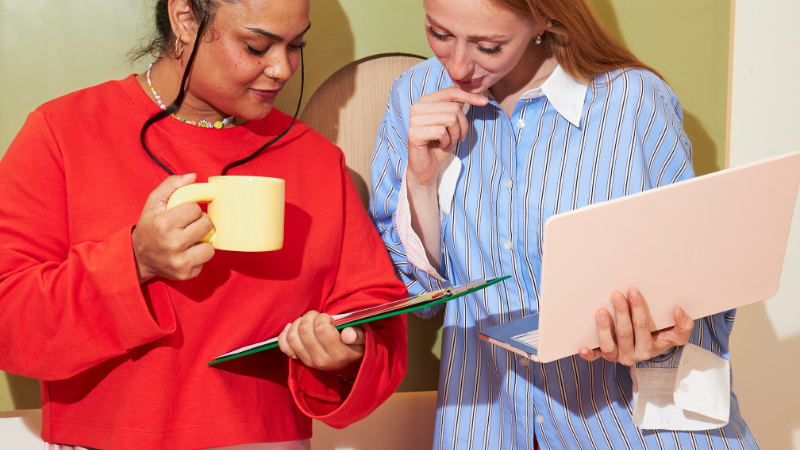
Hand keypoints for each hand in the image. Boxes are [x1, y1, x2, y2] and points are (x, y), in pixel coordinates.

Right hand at [131, 174, 214, 282]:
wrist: (139, 257)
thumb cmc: (149, 226)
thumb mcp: (153, 203)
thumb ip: (171, 185)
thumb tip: (193, 176)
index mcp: (164, 224)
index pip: (195, 209)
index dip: (191, 209)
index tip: (183, 214)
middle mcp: (173, 244)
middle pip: (207, 225)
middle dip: (200, 222)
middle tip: (188, 225)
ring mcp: (180, 262)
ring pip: (211, 246)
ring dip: (203, 241)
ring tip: (190, 239)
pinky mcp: (187, 274)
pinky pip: (206, 260)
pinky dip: (199, 255)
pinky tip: (187, 252)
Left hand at [277, 311, 365, 376]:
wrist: (349, 365)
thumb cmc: (356, 347)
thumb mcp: (363, 340)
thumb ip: (357, 335)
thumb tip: (347, 334)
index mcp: (338, 354)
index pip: (321, 329)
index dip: (323, 318)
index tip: (331, 320)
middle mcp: (320, 360)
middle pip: (304, 330)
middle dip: (310, 316)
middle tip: (319, 317)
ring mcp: (308, 361)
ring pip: (292, 336)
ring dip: (298, 322)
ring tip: (309, 321)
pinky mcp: (300, 361)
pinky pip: (284, 346)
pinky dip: (285, 333)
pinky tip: (293, 327)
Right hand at [406, 86, 487, 188]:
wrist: (427, 168)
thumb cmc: (439, 145)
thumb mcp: (452, 123)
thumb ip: (456, 107)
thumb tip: (476, 94)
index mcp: (425, 101)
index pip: (450, 91)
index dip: (469, 96)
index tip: (484, 101)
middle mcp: (417, 107)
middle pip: (454, 107)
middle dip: (462, 125)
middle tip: (458, 137)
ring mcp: (414, 120)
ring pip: (450, 118)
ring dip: (455, 134)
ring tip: (448, 141)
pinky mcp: (414, 133)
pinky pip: (441, 131)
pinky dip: (447, 141)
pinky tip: (441, 145)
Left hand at [579, 289, 694, 365]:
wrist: (649, 350)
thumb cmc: (661, 337)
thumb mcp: (677, 335)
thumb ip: (684, 325)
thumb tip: (679, 311)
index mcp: (648, 349)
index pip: (643, 327)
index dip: (638, 309)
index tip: (633, 291)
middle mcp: (631, 355)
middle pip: (625, 334)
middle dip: (621, 313)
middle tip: (616, 295)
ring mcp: (616, 356)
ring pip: (608, 345)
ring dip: (603, 329)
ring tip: (601, 311)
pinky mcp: (604, 356)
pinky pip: (595, 357)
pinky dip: (589, 354)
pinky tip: (582, 347)